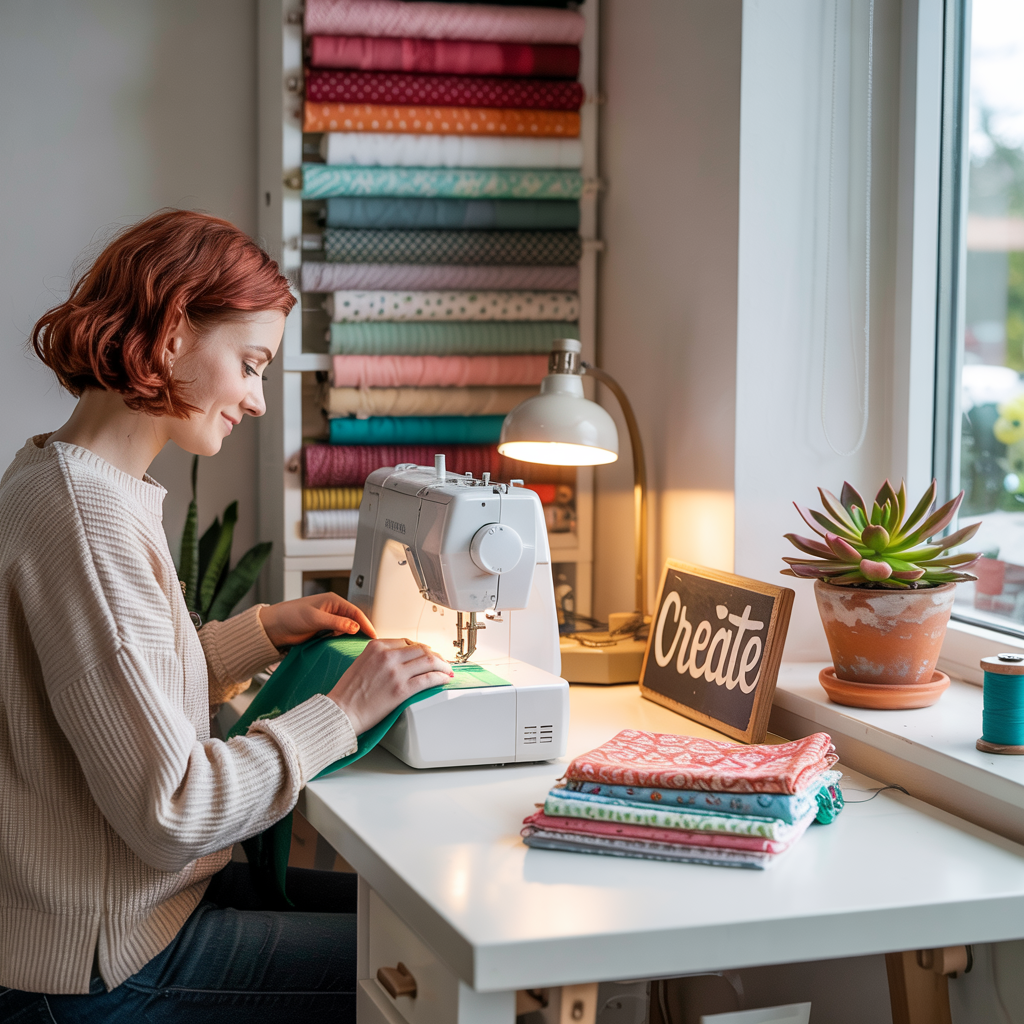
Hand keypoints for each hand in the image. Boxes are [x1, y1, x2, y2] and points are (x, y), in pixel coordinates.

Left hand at [258, 593, 376, 648]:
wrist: (273, 628)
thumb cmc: (290, 616)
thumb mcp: (315, 618)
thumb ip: (336, 622)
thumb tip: (355, 627)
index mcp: (333, 601)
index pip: (356, 612)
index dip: (366, 624)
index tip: (374, 636)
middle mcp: (333, 610)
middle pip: (354, 620)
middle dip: (362, 631)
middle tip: (370, 644)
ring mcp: (328, 621)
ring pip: (347, 629)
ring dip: (352, 638)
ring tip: (360, 648)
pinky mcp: (323, 631)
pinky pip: (338, 636)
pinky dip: (343, 641)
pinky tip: (345, 648)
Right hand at [328, 638, 453, 734]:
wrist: (341, 712)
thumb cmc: (348, 693)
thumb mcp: (361, 662)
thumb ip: (380, 657)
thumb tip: (400, 659)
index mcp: (376, 647)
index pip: (406, 642)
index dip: (420, 648)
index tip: (426, 654)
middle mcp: (387, 656)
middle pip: (421, 649)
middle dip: (434, 655)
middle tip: (441, 662)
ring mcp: (395, 672)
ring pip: (429, 661)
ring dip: (442, 665)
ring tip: (447, 670)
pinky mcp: (401, 689)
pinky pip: (429, 678)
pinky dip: (440, 677)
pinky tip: (444, 679)